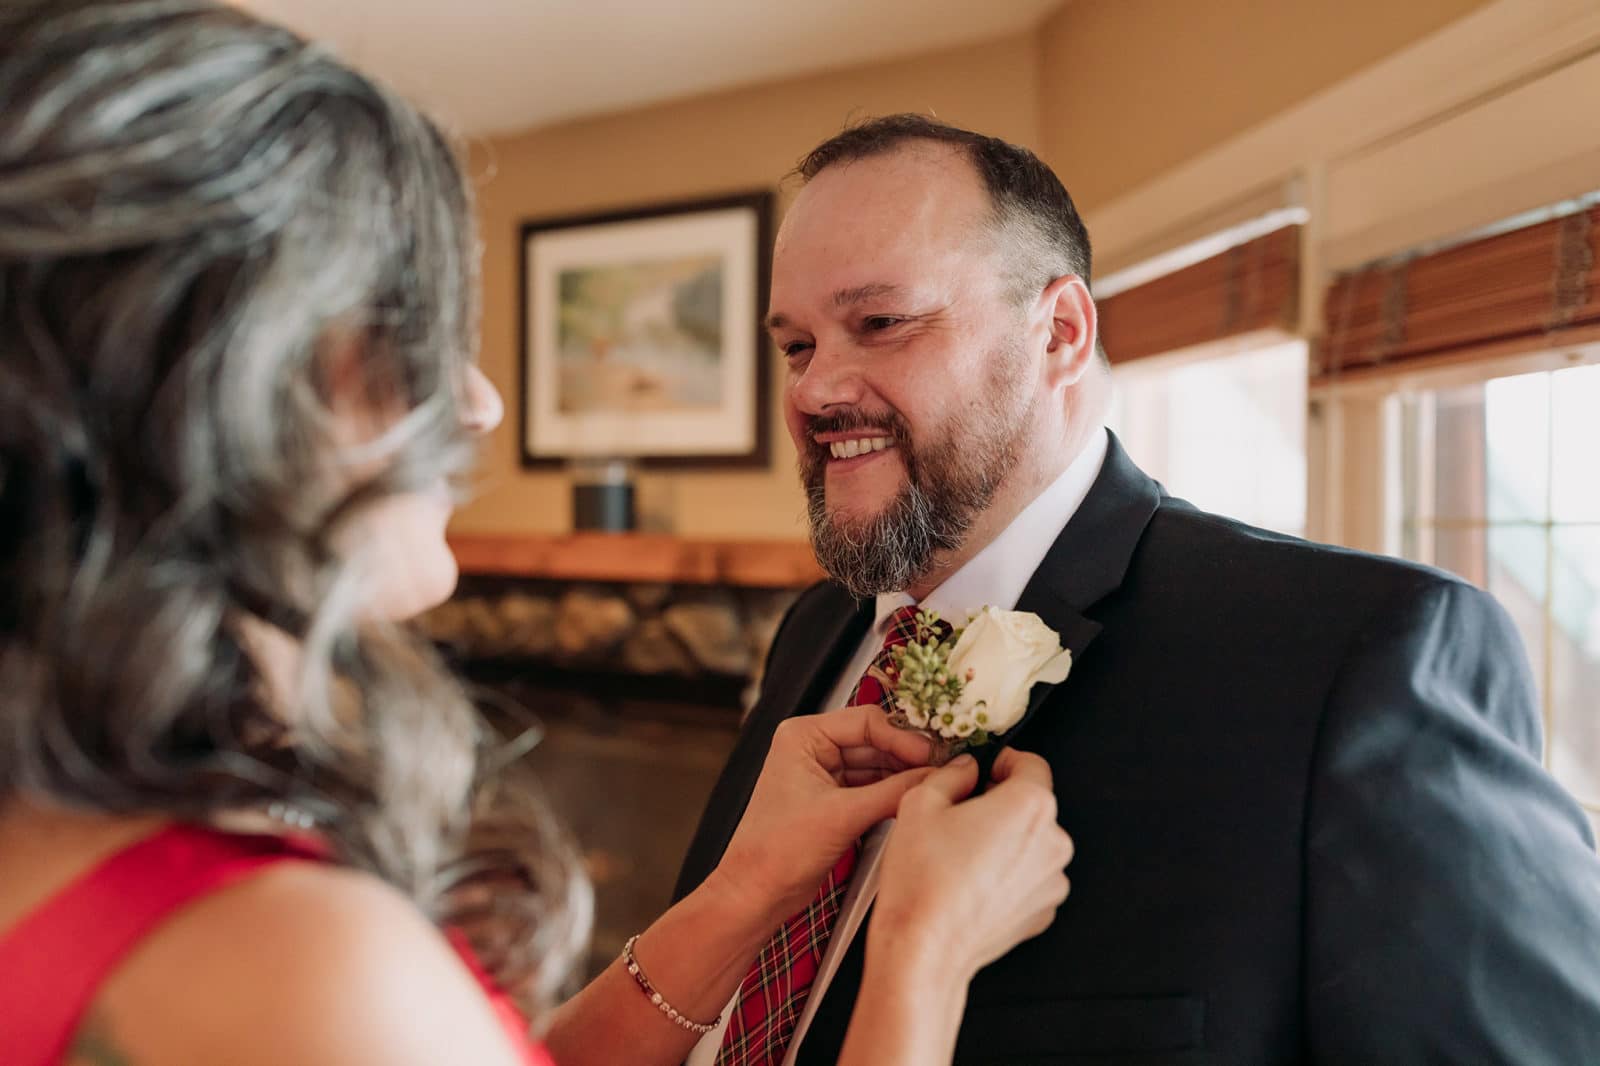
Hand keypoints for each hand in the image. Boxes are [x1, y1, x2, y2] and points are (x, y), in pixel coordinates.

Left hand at [715, 705, 937, 923]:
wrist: (757, 893)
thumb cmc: (776, 851)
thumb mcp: (842, 816)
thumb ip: (893, 792)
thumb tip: (934, 775)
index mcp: (802, 736)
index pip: (866, 721)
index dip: (903, 738)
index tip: (933, 756)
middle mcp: (812, 748)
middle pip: (875, 741)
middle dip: (908, 757)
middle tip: (943, 769)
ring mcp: (824, 774)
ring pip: (877, 765)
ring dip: (904, 776)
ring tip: (935, 785)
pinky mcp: (834, 800)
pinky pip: (872, 787)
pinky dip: (893, 793)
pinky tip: (915, 799)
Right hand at [871, 748, 1072, 980]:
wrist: (924, 949)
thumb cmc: (924, 882)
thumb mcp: (920, 802)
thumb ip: (950, 774)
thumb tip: (964, 769)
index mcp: (1030, 806)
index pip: (1030, 763)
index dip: (1002, 761)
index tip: (985, 768)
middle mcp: (1052, 843)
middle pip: (1031, 806)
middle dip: (999, 804)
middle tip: (959, 814)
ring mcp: (1051, 882)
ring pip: (1029, 844)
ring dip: (1004, 841)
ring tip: (960, 855)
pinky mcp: (1041, 911)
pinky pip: (1028, 878)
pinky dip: (1006, 875)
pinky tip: (971, 881)